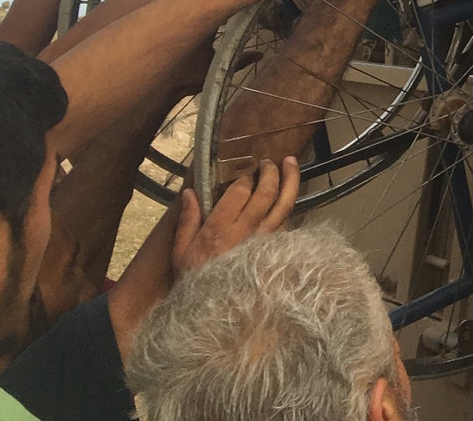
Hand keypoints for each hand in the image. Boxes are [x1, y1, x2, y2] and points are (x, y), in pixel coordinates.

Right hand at [172, 156, 299, 275]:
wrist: (215, 310)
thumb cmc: (196, 280)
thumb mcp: (181, 252)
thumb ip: (186, 220)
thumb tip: (190, 192)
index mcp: (220, 229)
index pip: (240, 192)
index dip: (246, 176)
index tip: (247, 169)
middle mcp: (246, 232)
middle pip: (266, 193)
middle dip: (270, 171)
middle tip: (270, 161)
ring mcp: (265, 241)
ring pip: (284, 205)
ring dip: (291, 180)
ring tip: (291, 162)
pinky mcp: (277, 250)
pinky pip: (288, 222)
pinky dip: (290, 205)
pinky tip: (289, 195)